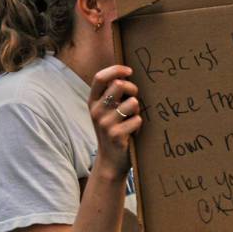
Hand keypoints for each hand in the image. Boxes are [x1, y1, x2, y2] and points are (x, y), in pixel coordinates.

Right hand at [89, 65, 141, 179]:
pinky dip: (140, 125)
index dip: (116, 70)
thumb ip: (113, 94)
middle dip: (133, 89)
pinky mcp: (115, 135)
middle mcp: (96, 111)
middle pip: (119, 85)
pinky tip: (133, 133)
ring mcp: (104, 123)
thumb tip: (128, 74)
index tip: (129, 71)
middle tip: (135, 100)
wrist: (111, 161)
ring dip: (138, 110)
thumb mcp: (107, 111)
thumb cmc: (114, 130)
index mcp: (93, 102)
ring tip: (133, 119)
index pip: (100, 77)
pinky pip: (138, 120)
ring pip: (132, 103)